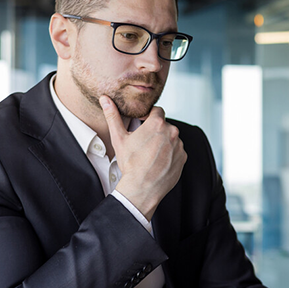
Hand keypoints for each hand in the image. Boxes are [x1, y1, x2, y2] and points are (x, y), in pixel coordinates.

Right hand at [100, 96, 186, 219]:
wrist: (142, 188)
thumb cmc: (130, 164)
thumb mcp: (119, 138)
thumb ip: (113, 116)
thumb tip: (105, 99)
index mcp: (157, 123)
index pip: (157, 111)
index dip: (148, 116)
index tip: (143, 123)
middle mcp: (172, 132)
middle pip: (164, 125)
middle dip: (155, 131)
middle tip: (144, 142)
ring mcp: (179, 145)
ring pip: (171, 138)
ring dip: (163, 142)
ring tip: (150, 154)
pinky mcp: (183, 157)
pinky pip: (177, 151)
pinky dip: (170, 153)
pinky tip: (159, 161)